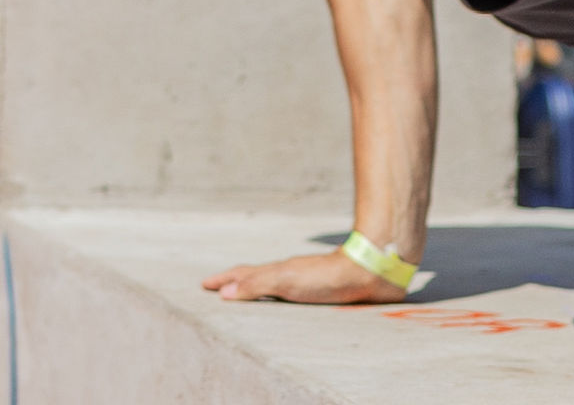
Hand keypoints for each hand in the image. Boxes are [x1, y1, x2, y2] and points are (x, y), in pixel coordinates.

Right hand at [202, 249, 408, 304]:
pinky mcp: (323, 290)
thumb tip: (225, 293)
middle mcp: (290, 274)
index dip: (224, 281)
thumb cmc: (328, 277)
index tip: (205, 284)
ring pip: (274, 284)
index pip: (244, 275)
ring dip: (257, 288)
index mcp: (277, 273)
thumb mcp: (286, 281)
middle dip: (235, 283)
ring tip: (247, 294)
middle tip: (219, 287)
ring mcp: (306, 281)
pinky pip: (292, 292)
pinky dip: (279, 296)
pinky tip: (288, 302)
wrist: (368, 270)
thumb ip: (257, 285)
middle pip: (257, 277)